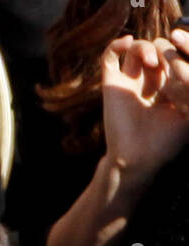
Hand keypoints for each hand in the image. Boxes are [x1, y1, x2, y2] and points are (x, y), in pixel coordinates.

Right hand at [101, 35, 188, 177]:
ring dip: (146, 48)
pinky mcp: (111, 85)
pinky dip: (117, 45)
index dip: (181, 50)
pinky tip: (127, 42)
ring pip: (137, 49)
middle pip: (159, 48)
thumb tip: (185, 64)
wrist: (137, 158)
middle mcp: (150, 81)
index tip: (185, 67)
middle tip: (168, 68)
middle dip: (166, 51)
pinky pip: (109, 58)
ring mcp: (129, 82)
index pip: (176, 55)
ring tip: (151, 62)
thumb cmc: (165, 140)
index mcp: (170, 85)